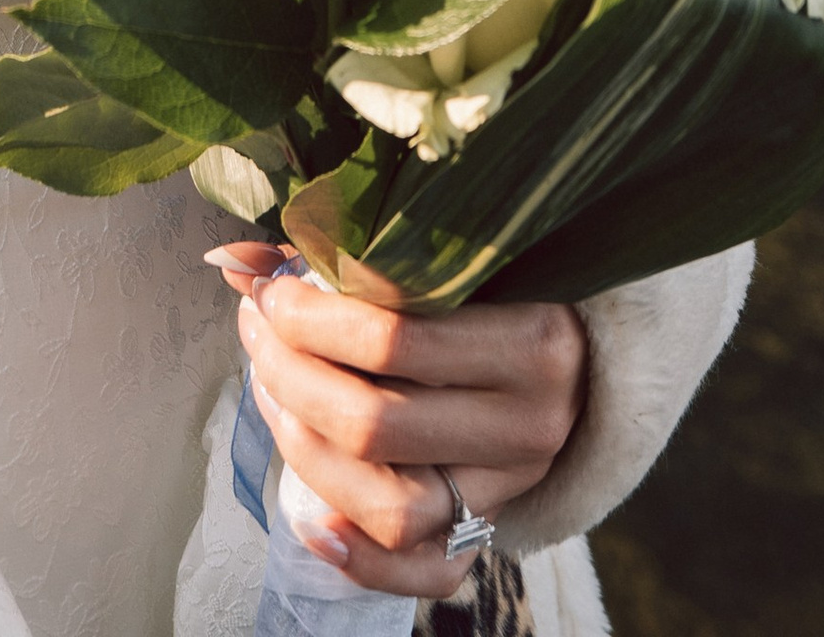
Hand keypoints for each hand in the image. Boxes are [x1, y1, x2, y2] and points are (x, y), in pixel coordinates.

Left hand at [208, 244, 585, 605]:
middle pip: (376, 426)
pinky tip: (308, 517)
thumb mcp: (456, 256)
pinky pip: (424, 571)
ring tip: (270, 390)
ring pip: (389, 506)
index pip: (394, 340)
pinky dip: (358, 557)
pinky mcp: (491, 528)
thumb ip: (356, 251)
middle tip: (258, 328)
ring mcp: (510, 487)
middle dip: (291, 374)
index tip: (271, 287)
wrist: (590, 352)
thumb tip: (233, 259)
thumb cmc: (507, 282)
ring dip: (305, 450)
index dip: (311, 316)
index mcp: (534, 340)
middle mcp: (529, 424)